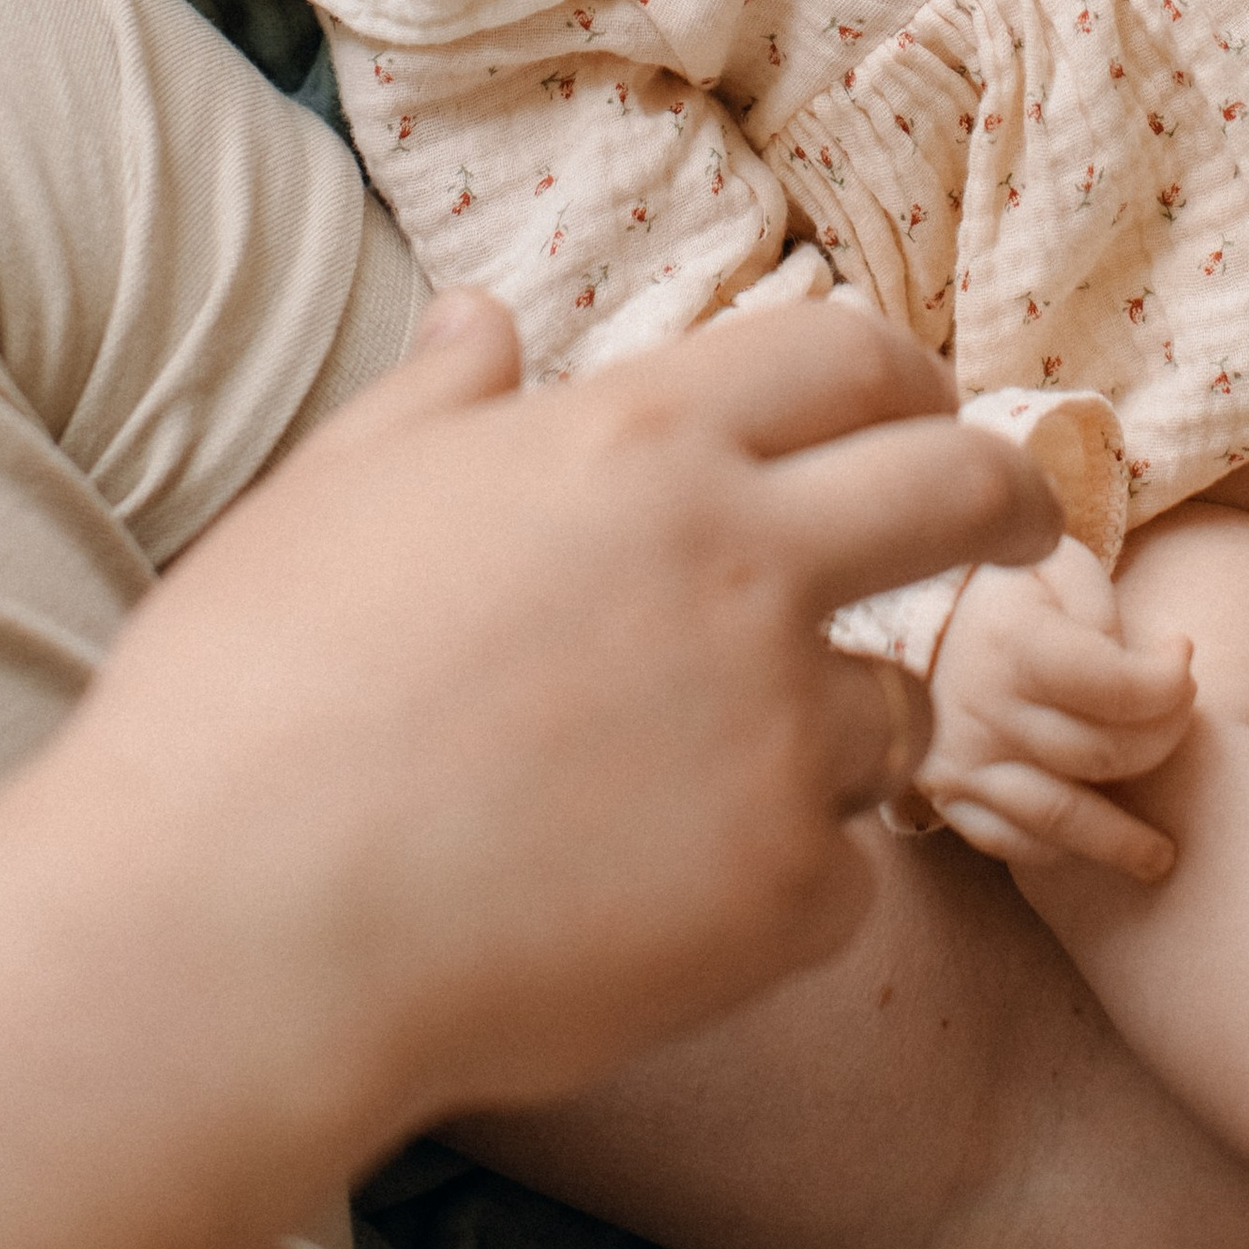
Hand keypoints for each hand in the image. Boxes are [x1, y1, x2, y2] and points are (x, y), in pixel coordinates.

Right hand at [87, 287, 1064, 1135]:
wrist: (230, 930)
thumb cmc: (246, 701)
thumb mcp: (332, 500)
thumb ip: (439, 404)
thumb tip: (481, 319)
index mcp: (638, 444)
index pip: (848, 356)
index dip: (905, 377)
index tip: (926, 409)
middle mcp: (743, 562)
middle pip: (956, 490)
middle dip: (1008, 501)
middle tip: (1018, 529)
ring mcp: (779, 729)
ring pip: (895, 711)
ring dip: (837, 733)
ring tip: (698, 784)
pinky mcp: (784, 892)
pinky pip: (839, 878)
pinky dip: (774, 891)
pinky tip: (651, 911)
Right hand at [912, 536, 1194, 880]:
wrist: (904, 615)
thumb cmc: (1002, 590)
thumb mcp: (1051, 562)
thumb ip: (1101, 608)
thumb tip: (1146, 667)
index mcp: (1015, 642)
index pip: (1118, 687)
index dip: (1169, 681)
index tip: (1182, 657)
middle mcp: (985, 708)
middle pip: (1104, 754)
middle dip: (1164, 740)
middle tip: (1181, 717)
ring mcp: (962, 760)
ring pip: (1061, 818)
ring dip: (1122, 843)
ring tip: (1162, 856)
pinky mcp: (946, 795)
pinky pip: (1012, 842)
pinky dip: (1059, 850)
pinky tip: (1091, 843)